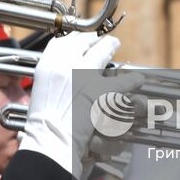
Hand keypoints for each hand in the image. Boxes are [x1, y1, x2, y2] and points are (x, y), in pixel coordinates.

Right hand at [18, 32, 125, 179]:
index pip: (63, 41)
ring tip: (114, 43)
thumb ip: (53, 77)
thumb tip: (64, 69)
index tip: (83, 39)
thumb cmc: (44, 123)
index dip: (76, 39)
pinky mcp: (102, 91)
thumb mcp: (42, 93)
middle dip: (94, 40)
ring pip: (102, 51)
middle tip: (100, 40)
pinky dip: (131, 80)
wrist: (50, 140)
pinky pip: (122, 81)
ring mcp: (84, 74)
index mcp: (47, 64)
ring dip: (110, 46)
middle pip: (83, 41)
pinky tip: (138, 78)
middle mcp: (65, 63)